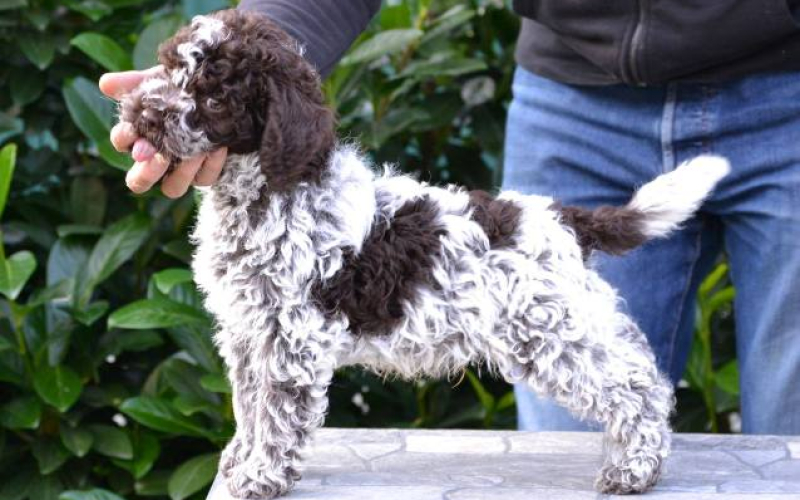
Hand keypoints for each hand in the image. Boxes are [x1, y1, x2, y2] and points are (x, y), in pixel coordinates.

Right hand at [99, 67, 227, 197]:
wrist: (220, 96)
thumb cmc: (183, 90)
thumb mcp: (161, 82)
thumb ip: (135, 83)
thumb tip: (106, 83)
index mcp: (140, 137)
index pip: (121, 143)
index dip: (123, 138)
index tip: (132, 129)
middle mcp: (156, 160)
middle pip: (139, 182)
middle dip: (146, 172)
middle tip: (158, 157)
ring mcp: (181, 171)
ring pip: (173, 189)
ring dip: (181, 173)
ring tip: (192, 153)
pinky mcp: (205, 174)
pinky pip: (206, 178)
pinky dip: (211, 164)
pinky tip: (216, 147)